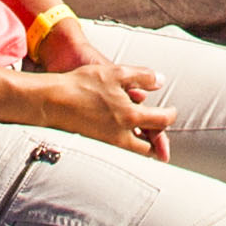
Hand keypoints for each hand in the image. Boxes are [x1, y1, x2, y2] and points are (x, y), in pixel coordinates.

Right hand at [32, 63, 173, 156]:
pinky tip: (122, 138)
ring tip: (144, 141)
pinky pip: (118, 152)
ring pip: (133, 153)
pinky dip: (126, 147)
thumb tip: (161, 80)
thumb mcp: (116, 72)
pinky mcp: (96, 145)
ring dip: (142, 148)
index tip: (171, 111)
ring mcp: (108, 144)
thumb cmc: (83, 84)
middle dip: (157, 142)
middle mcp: (122, 135)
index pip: (161, 121)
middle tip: (160, 137)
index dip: (170, 115)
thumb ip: (142, 76)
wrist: (53, 101)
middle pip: (149, 148)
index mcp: (130, 116)